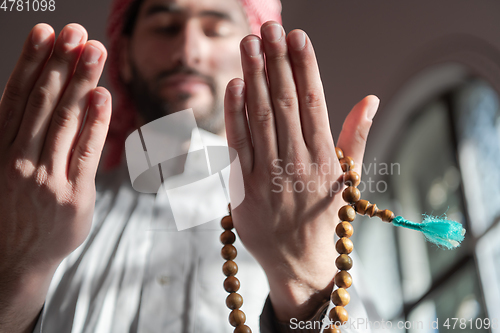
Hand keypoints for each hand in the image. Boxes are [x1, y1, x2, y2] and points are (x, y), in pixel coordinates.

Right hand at [0, 23, 110, 331]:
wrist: (13, 260)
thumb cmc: (10, 209)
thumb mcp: (1, 169)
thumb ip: (16, 134)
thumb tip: (37, 92)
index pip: (17, 95)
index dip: (32, 61)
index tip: (47, 32)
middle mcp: (18, 159)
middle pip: (43, 102)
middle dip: (61, 64)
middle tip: (78, 32)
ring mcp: (46, 178)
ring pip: (65, 121)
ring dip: (81, 82)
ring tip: (95, 52)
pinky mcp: (73, 196)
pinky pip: (85, 153)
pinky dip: (95, 123)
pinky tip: (103, 97)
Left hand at [224, 21, 378, 320]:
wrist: (300, 263)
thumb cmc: (325, 216)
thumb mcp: (347, 179)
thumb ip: (354, 136)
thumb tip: (370, 97)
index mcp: (325, 160)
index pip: (314, 103)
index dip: (305, 67)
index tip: (297, 37)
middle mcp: (297, 164)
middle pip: (285, 103)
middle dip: (276, 62)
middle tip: (269, 27)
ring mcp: (268, 177)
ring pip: (260, 119)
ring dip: (254, 78)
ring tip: (250, 44)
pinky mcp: (242, 190)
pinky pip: (237, 147)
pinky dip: (234, 115)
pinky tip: (234, 85)